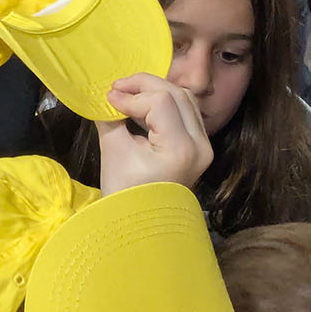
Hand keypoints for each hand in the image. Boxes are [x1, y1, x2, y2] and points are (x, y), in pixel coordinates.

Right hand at [96, 74, 212, 195]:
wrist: (143, 226)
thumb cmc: (125, 193)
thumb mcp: (114, 151)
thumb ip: (110, 118)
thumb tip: (106, 97)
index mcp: (181, 148)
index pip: (159, 102)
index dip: (131, 95)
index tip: (108, 98)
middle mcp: (200, 144)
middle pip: (177, 94)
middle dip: (144, 85)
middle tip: (117, 87)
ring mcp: (204, 146)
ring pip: (185, 99)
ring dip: (156, 91)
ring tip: (129, 94)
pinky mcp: (200, 147)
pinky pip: (186, 113)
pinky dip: (165, 103)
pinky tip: (142, 106)